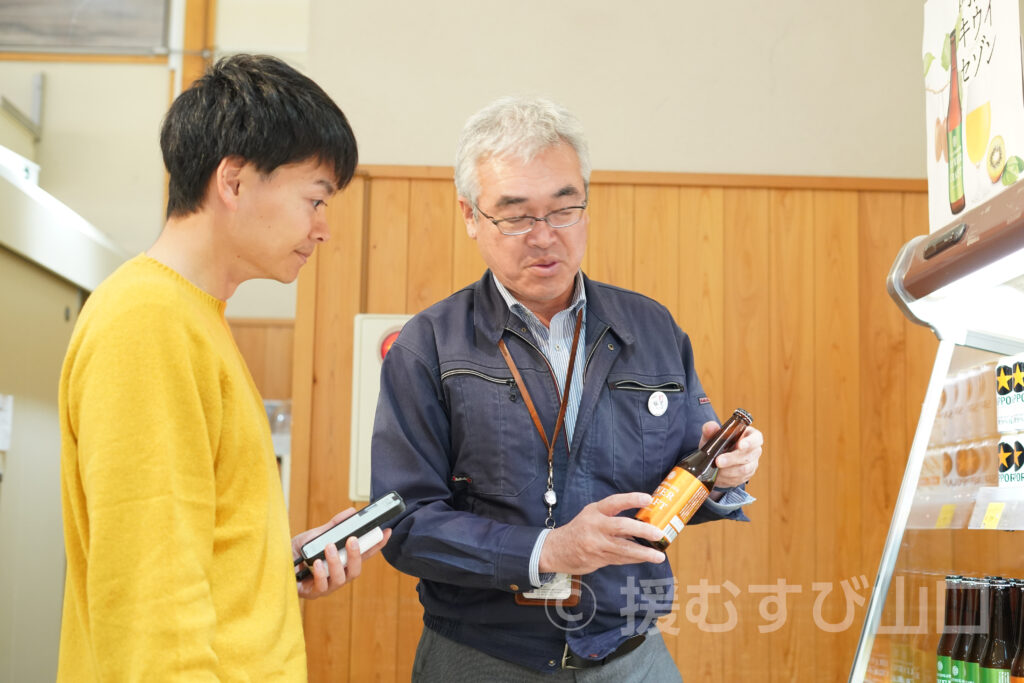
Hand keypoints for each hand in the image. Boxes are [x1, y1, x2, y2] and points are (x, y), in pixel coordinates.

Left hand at [292, 507, 391, 599]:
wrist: (273, 562)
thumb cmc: (295, 552)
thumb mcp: (315, 535)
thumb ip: (334, 526)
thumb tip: (351, 512)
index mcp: (341, 562)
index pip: (363, 554)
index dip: (376, 544)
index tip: (385, 532)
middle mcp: (336, 576)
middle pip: (356, 570)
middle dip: (357, 555)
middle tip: (353, 540)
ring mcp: (326, 586)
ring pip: (341, 579)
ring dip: (337, 562)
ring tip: (329, 547)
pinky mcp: (312, 593)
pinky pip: (322, 586)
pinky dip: (322, 573)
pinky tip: (317, 563)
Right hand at [537, 492, 665, 574]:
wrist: (558, 550)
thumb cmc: (580, 529)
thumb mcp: (592, 515)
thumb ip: (611, 516)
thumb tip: (640, 519)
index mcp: (595, 512)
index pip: (614, 502)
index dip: (631, 499)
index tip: (648, 499)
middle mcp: (596, 527)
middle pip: (621, 526)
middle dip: (642, 530)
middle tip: (658, 533)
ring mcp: (597, 544)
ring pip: (624, 548)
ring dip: (643, 553)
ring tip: (658, 555)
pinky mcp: (599, 559)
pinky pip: (621, 559)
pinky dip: (634, 559)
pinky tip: (645, 558)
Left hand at [704, 422, 763, 490]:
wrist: (715, 460)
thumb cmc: (717, 443)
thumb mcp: (712, 436)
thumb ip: (710, 429)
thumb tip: (710, 426)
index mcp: (749, 435)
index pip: (756, 438)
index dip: (750, 442)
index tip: (740, 445)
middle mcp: (754, 450)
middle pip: (748, 456)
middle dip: (732, 459)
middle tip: (718, 461)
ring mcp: (752, 464)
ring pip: (744, 469)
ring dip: (729, 470)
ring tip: (716, 469)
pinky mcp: (747, 475)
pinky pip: (739, 478)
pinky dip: (727, 478)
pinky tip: (719, 475)